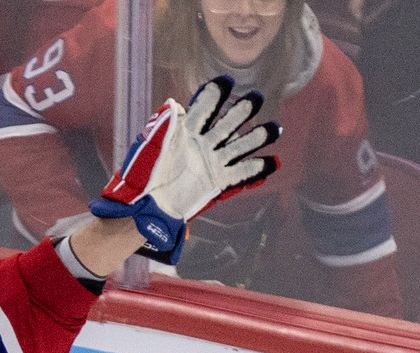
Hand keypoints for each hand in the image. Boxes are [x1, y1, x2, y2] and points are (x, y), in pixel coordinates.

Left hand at [90, 75, 279, 260]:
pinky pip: (240, 174)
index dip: (214, 95)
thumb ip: (164, 126)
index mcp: (186, 131)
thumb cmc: (144, 174)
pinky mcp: (218, 181)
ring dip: (256, 138)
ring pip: (238, 147)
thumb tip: (175, 104)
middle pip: (227, 124)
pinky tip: (272, 162)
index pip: (204, 108)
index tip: (226, 81)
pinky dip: (256, 169)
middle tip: (257, 98)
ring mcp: (212, 161)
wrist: (148, 205)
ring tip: (274, 129)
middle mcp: (203, 143)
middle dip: (242, 111)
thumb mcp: (151, 147)